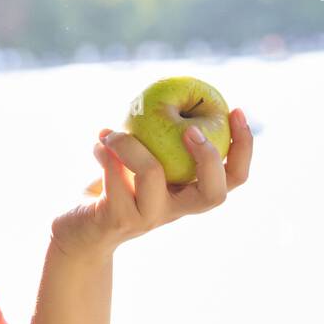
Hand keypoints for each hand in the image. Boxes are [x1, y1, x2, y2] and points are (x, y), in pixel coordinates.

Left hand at [50, 107, 254, 261]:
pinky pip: (116, 180)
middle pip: (214, 194)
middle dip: (208, 156)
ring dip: (132, 144)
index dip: (244, 147)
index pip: (233, 178)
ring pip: (153, 174)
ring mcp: (147, 218)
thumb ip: (156, 137)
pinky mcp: (117, 220)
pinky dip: (105, 155)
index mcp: (187, 192)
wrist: (79, 230)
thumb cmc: (112, 188)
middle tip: (190, 129)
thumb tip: (171, 92)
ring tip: (112, 133)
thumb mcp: (137, 159)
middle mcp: (174, 209)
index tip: (236, 110)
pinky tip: (98, 146)